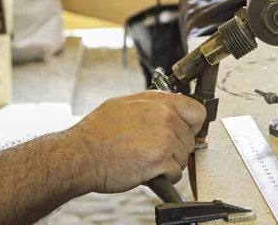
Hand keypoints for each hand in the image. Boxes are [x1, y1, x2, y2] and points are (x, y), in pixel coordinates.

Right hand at [67, 92, 205, 193]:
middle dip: (177, 148)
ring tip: (147, 160)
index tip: (186, 132)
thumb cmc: (97, 133)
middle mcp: (165, 115)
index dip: (192, 125)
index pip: (197, 110)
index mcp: (158, 100)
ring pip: (183, 157)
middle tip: (156, 151)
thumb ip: (150, 106)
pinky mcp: (161, 159)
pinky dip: (164, 177)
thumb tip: (166, 110)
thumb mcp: (124, 105)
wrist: (80, 155)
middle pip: (190, 138)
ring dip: (169, 163)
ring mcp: (165, 137)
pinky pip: (176, 173)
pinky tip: (147, 171)